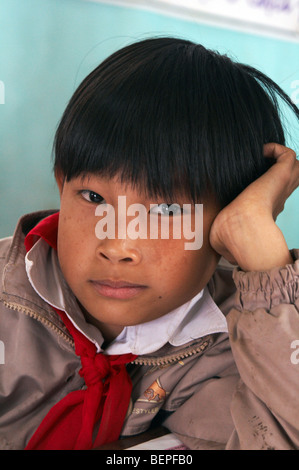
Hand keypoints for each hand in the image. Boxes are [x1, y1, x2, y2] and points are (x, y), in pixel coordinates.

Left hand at [209, 144, 298, 270]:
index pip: (272, 199)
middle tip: (264, 166)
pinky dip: (277, 148)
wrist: (241, 228)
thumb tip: (227, 256)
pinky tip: (262, 151)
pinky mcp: (280, 174)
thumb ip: (227, 247)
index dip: (266, 192)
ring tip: (266, 155)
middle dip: (280, 171)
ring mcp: (281, 186)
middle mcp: (277, 198)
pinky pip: (288, 154)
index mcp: (266, 213)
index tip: (251, 188)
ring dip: (283, 159)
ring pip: (296, 167)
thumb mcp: (226, 241)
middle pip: (289, 181)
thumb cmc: (231, 237)